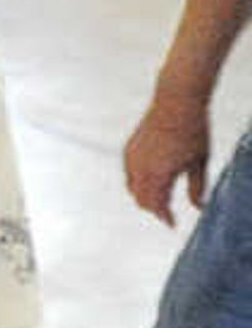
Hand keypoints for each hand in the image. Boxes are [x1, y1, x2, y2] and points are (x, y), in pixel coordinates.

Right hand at [124, 91, 213, 225]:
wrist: (176, 102)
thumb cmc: (193, 130)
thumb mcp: (200, 161)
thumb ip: (197, 188)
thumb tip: (199, 207)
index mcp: (160, 174)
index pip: (158, 205)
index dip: (165, 217)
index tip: (172, 224)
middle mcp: (141, 169)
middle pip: (142, 200)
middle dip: (154, 209)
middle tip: (166, 214)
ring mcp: (131, 159)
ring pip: (132, 188)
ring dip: (144, 196)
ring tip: (157, 198)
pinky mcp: (128, 150)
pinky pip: (129, 174)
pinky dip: (138, 182)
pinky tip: (149, 179)